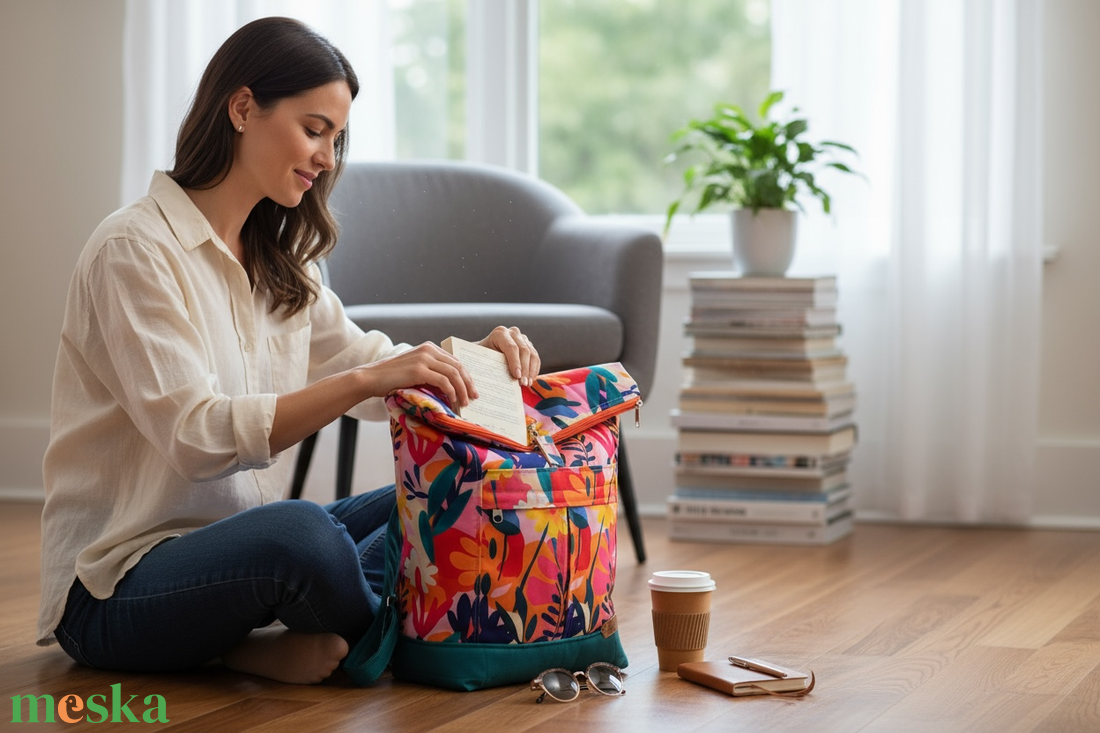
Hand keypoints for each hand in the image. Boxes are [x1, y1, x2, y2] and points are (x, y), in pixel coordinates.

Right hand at [356, 342, 476, 406]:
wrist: (370, 378)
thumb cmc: (391, 379)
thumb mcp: (414, 371)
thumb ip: (431, 373)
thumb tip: (451, 388)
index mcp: (429, 348)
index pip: (455, 361)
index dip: (466, 376)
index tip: (471, 389)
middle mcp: (428, 350)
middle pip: (458, 366)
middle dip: (468, 383)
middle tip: (474, 397)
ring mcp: (423, 358)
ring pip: (453, 373)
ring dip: (462, 389)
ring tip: (465, 402)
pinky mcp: (419, 370)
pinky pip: (443, 381)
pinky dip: (451, 391)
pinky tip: (453, 400)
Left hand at [478, 326, 540, 386]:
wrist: (485, 352)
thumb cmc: (482, 357)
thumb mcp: (484, 359)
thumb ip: (492, 365)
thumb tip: (501, 379)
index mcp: (500, 333)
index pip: (511, 347)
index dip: (515, 362)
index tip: (516, 376)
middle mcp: (513, 333)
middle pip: (524, 350)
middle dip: (525, 369)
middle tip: (523, 383)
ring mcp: (522, 338)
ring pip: (532, 354)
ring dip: (531, 371)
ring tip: (527, 384)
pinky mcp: (529, 345)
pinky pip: (536, 357)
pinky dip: (534, 369)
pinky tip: (531, 379)